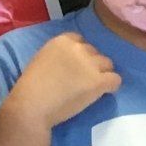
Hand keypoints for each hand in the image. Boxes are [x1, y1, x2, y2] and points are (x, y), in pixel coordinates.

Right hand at [4, 33, 121, 129]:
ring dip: (102, 74)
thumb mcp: (42, 60)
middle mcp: (78, 48)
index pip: (80, 41)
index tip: (75, 67)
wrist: (32, 105)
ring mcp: (90, 64)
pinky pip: (116, 80)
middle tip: (83, 80)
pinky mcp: (98, 81)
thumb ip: (59, 57)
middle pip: (95, 53)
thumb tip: (71, 65)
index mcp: (62, 41)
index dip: (80, 55)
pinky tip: (103, 93)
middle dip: (91, 65)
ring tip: (93, 88)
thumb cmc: (30, 88)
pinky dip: (111, 87)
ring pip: (108, 65)